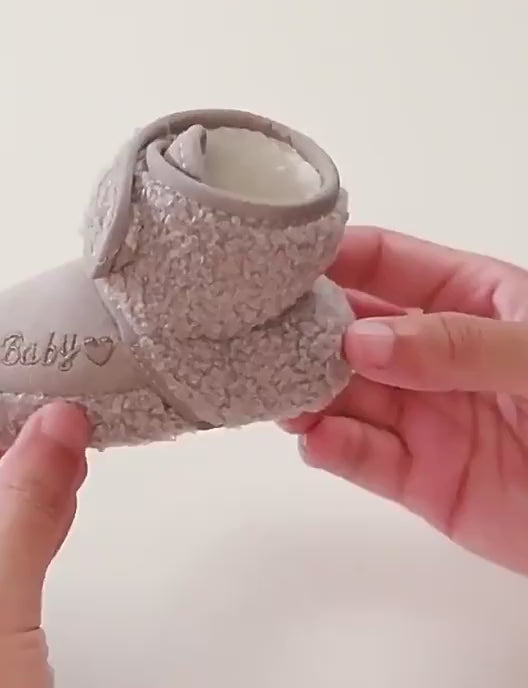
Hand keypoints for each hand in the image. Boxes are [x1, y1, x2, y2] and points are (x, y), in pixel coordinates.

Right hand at [283, 226, 527, 575]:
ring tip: (281, 391)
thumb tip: (366, 341)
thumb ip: (459, 344)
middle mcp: (434, 355)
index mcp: (468, 302)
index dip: (334, 258)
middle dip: (307, 330)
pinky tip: (314, 439)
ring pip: (346, 395)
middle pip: (353, 332)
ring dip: (308, 392)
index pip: (386, 265)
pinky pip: (363, 458)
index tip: (284, 261)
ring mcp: (423, 415)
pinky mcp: (419, 477)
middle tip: (266, 332)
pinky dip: (333, 449)